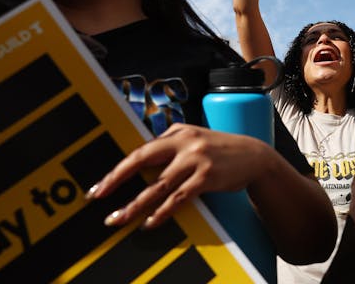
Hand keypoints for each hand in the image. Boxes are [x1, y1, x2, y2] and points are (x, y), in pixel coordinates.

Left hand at [86, 123, 270, 228]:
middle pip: (142, 160)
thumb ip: (171, 145)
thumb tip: (140, 159)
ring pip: (158, 185)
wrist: (254, 156)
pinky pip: (179, 197)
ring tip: (120, 218)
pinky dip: (163, 211)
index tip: (100, 186)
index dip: (118, 169)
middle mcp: (185, 142)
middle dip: (117, 179)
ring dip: (136, 204)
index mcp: (178, 132)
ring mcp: (196, 159)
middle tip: (99, 197)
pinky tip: (151, 222)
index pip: (140, 150)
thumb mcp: (196, 138)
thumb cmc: (221, 149)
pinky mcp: (207, 176)